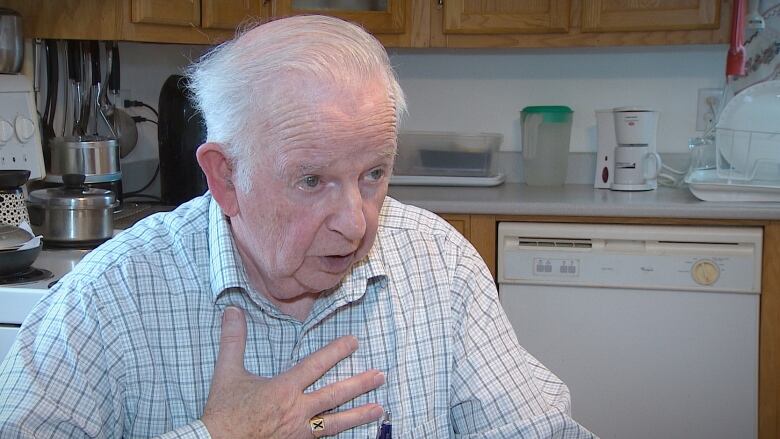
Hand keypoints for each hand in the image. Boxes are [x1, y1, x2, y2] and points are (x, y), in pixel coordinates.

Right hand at [202, 306, 384, 437]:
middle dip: (360, 384)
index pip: (316, 365)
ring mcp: (298, 432)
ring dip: (359, 414)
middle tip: (380, 376)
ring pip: (336, 422)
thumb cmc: (223, 412)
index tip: (354, 342)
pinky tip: (350, 432)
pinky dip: (338, 435)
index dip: (336, 351)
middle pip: (335, 395)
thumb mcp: (226, 373)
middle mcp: (296, 410)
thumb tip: (232, 310)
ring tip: (379, 409)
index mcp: (283, 389)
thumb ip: (233, 341)